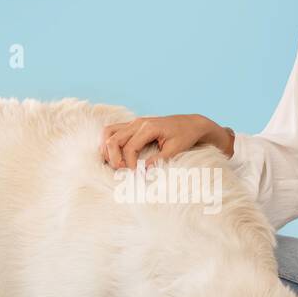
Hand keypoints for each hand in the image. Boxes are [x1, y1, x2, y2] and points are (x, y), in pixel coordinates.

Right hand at [98, 114, 232, 169]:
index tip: (135, 174)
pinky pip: (113, 130)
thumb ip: (158, 160)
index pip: (130, 147)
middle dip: (114, 158)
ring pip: (109, 132)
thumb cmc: (184, 136)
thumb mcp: (174, 150)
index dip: (128, 164)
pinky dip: (109, 142)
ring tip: (114, 163)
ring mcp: (133, 122)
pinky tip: (113, 155)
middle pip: (114, 139)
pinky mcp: (132, 125)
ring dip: (107, 149)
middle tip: (121, 171)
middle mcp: (138, 122)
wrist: (190, 124)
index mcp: (149, 127)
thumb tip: (143, 172)